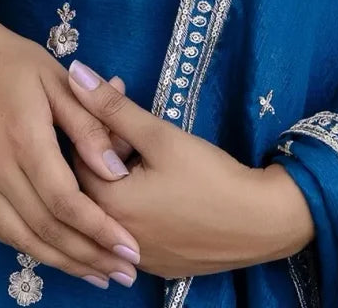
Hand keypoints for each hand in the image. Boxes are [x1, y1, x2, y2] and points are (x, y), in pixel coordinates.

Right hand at [0, 0, 141, 286]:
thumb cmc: (14, 62)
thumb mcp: (58, 80)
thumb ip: (88, 124)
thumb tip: (117, 171)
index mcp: (23, 137)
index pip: (65, 200)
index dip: (99, 229)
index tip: (130, 249)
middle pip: (45, 228)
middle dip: (87, 256)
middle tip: (123, 273)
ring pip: (21, 238)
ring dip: (62, 262)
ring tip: (97, 274)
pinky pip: (0, 230)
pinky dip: (31, 248)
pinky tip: (57, 255)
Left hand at [64, 59, 294, 278]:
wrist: (261, 221)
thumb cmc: (209, 176)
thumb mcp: (160, 135)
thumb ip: (114, 107)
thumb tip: (75, 74)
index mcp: (108, 207)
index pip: (79, 158)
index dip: (96, 122)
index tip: (120, 95)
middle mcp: (113, 239)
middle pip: (95, 184)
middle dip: (109, 146)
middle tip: (137, 121)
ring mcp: (138, 256)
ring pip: (115, 207)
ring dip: (124, 174)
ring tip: (150, 148)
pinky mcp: (159, 264)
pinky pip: (135, 228)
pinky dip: (140, 202)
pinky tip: (164, 183)